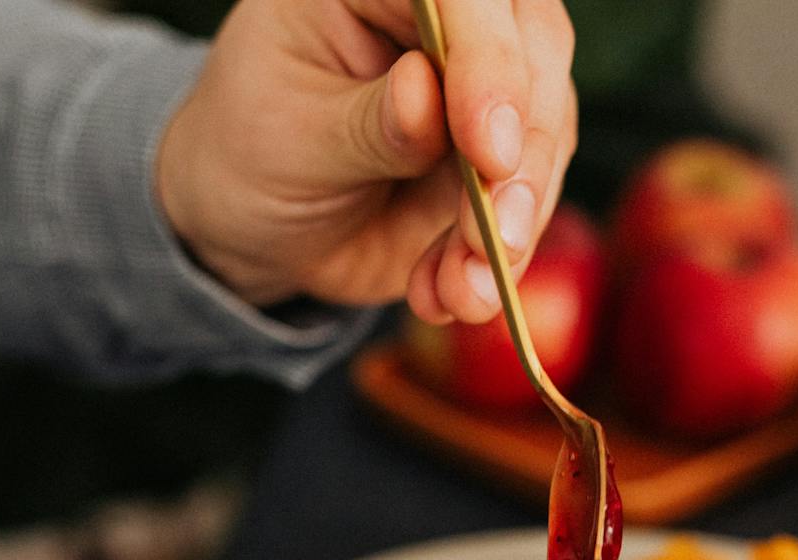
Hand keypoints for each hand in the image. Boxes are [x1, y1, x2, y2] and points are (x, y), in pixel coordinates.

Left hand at [156, 0, 575, 323]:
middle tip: (498, 234)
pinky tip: (449, 294)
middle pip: (533, 48)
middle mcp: (445, 17)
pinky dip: (498, 259)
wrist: (253, 222)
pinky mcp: (502, 153)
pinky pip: (529, 200)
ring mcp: (482, 84)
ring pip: (546, 132)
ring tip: (463, 290)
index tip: (488, 150)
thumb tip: (426, 96)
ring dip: (515, 223)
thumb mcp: (288, 139)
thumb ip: (365, 122)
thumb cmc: (250, 153)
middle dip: (524, 153)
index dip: (490, 62)